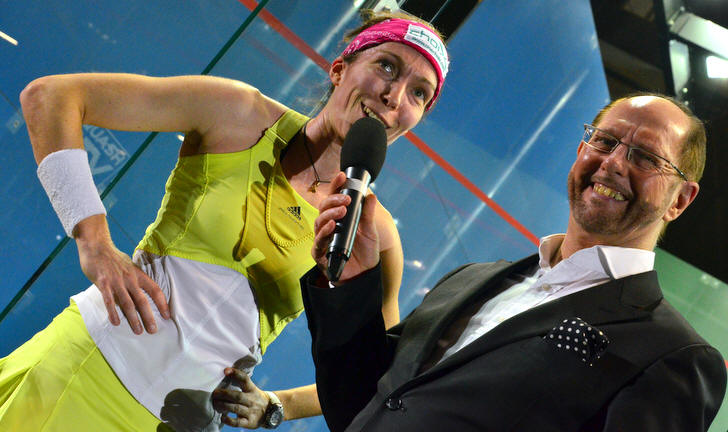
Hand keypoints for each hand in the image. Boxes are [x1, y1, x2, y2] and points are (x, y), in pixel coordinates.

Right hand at [75, 214, 169, 333]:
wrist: (96, 246)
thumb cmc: (113, 258)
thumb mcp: (129, 267)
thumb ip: (134, 280)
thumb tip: (139, 295)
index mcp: (138, 275)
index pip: (155, 290)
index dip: (162, 304)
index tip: (167, 316)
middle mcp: (130, 279)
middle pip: (142, 301)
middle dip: (149, 317)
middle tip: (153, 331)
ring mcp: (116, 281)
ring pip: (127, 304)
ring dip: (133, 319)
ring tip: (138, 331)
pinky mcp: (103, 283)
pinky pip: (109, 301)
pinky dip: (113, 312)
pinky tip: (116, 323)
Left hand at [212, 368, 270, 428]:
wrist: (270, 411)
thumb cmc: (255, 398)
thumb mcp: (251, 389)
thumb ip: (240, 383)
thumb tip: (224, 373)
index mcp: (252, 389)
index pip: (245, 379)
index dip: (236, 374)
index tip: (226, 370)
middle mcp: (252, 400)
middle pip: (238, 396)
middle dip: (225, 394)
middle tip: (214, 393)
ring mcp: (251, 412)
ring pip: (237, 408)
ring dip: (224, 405)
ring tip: (215, 403)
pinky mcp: (249, 422)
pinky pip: (238, 422)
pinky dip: (229, 420)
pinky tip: (222, 417)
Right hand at [312, 172, 379, 282]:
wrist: (365, 275)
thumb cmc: (365, 253)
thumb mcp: (370, 232)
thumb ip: (368, 214)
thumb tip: (371, 195)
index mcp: (339, 218)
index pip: (334, 199)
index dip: (336, 186)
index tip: (342, 176)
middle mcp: (328, 226)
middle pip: (323, 208)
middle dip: (333, 201)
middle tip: (346, 199)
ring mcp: (323, 239)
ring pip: (318, 222)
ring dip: (329, 214)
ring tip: (341, 211)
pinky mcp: (320, 254)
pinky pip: (318, 241)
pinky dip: (324, 233)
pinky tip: (331, 227)